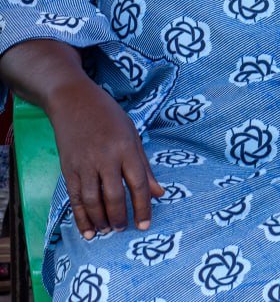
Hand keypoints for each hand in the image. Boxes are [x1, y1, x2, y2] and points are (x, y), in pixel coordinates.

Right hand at [45, 81, 162, 238]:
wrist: (73, 102)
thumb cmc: (109, 117)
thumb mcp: (133, 135)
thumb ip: (144, 166)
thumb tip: (159, 193)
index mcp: (126, 149)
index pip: (138, 183)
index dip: (142, 207)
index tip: (145, 225)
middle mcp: (105, 158)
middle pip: (113, 195)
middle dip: (120, 216)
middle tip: (124, 229)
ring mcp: (84, 165)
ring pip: (92, 200)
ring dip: (101, 220)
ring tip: (109, 230)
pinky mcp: (67, 169)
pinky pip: (74, 198)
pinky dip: (81, 216)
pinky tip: (88, 230)